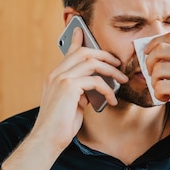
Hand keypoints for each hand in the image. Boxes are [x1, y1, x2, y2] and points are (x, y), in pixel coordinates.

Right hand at [30, 27, 128, 152]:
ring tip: (122, 81)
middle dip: (105, 55)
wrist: (48, 139)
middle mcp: (56, 74)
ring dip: (111, 71)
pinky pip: (95, 81)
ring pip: (92, 62)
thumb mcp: (71, 104)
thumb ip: (79, 92)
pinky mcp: (69, 87)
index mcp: (55, 76)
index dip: (77, 39)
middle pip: (84, 52)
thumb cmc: (60, 126)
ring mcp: (61, 79)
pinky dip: (108, 89)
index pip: (69, 52)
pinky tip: (112, 101)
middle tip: (118, 63)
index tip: (81, 29)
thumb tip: (91, 90)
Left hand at [144, 32, 169, 129]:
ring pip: (158, 69)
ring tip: (161, 89)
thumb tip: (159, 50)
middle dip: (149, 61)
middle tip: (152, 73)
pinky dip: (158, 93)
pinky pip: (160, 86)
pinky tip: (165, 97)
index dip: (154, 42)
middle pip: (160, 49)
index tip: (148, 52)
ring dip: (153, 81)